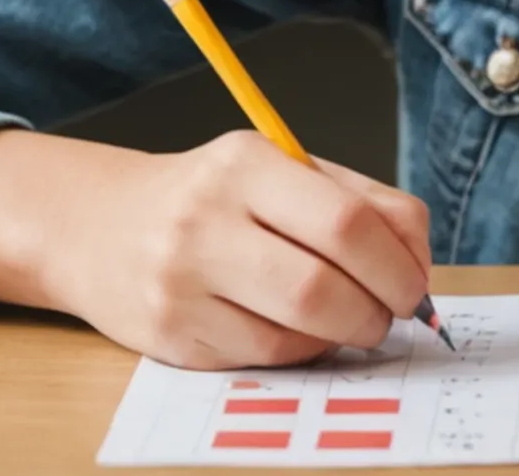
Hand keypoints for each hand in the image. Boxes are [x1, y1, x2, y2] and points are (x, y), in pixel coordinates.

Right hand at [0, 127, 433, 368]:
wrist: (98, 226)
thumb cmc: (212, 197)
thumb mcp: (277, 170)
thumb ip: (356, 200)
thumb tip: (419, 257)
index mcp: (246, 163)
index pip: (348, 220)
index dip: (399, 262)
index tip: (416, 280)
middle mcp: (207, 219)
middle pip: (323, 283)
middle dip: (379, 306)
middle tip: (394, 311)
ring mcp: (182, 281)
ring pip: (296, 329)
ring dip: (346, 332)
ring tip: (353, 319)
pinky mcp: (171, 335)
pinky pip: (265, 355)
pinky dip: (302, 348)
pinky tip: (301, 328)